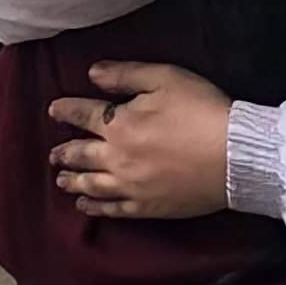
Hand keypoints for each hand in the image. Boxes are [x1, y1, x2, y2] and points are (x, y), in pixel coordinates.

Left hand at [48, 61, 230, 218]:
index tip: (53, 110)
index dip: (66, 110)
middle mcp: (116, 157)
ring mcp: (129, 186)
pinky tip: (86, 206)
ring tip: (61, 180)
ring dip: (72, 181)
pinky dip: (94, 208)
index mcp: (119, 124)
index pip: (83, 114)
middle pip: (80, 155)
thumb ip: (127, 74)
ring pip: (90, 185)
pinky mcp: (146, 206)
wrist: (232, 155)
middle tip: (53, 154)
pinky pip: (112, 209)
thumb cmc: (202, 110)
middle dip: (64, 152)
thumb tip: (92, 74)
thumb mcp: (167, 78)